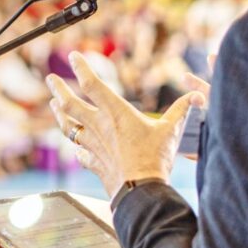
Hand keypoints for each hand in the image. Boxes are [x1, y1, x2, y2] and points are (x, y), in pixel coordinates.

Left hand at [46, 52, 205, 197]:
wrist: (141, 191)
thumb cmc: (155, 159)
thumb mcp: (171, 131)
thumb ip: (181, 111)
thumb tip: (197, 95)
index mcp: (116, 113)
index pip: (92, 84)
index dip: (81, 68)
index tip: (74, 56)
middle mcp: (99, 126)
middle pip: (71, 103)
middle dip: (58, 89)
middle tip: (50, 80)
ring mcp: (93, 145)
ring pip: (69, 127)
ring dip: (60, 114)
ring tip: (54, 105)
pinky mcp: (94, 163)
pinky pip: (80, 154)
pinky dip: (77, 149)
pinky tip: (76, 149)